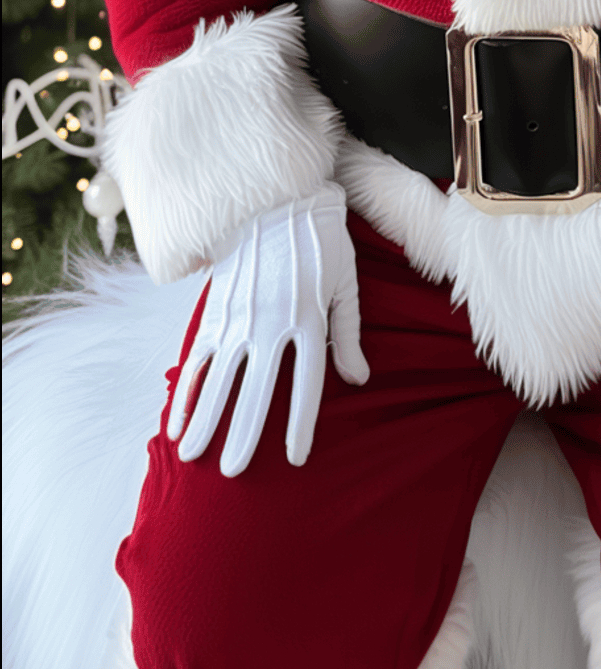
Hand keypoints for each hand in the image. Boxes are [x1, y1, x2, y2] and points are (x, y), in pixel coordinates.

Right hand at [167, 182, 368, 476]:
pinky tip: (175, 421)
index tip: (296, 459)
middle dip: (245, 434)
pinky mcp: (214, 307)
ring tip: (194, 457)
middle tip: (235, 473)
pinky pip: (197, 356)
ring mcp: (238, 315)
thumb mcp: (346, 283)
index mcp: (309, 317)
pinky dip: (185, 389)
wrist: (277, 196)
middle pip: (256, 389)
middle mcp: (271, 321)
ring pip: (218, 378)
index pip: (306, 384)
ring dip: (205, 419)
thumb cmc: (322, 240)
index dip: (300, 424)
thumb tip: (358, 380)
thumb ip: (348, 334)